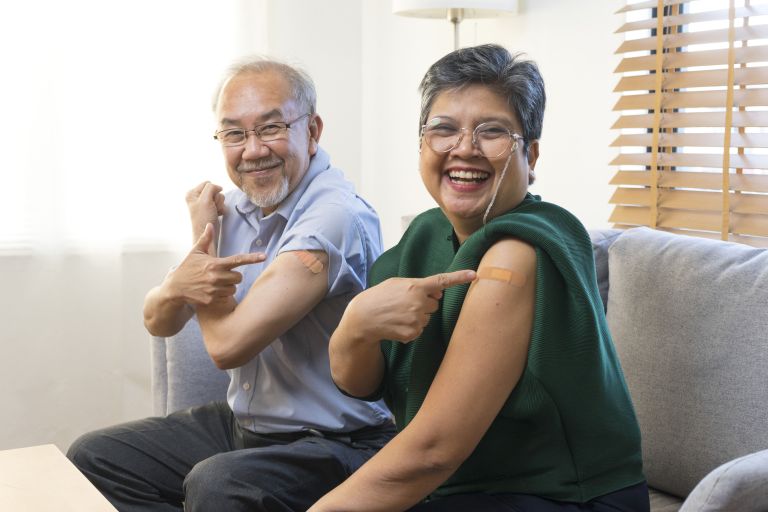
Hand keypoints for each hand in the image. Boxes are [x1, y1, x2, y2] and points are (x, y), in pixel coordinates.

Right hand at [165, 223, 265, 305]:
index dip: (252, 258)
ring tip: (216, 283)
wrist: (174, 288)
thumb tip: (210, 225)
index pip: (237, 260)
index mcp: (215, 264)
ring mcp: (214, 289)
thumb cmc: (187, 268)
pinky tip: (212, 291)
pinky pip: (226, 298)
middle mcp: (216, 277)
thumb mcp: (195, 252)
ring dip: (228, 286)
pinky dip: (221, 295)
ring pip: (233, 288)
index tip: (264, 256)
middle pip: (239, 277)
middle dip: (233, 276)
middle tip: (222, 275)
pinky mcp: (211, 300)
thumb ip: (205, 239)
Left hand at [186, 181, 225, 241]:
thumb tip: (219, 187)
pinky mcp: (212, 209)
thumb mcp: (205, 200)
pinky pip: (221, 204)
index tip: (208, 202)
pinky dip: (221, 209)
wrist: (207, 234)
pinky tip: (217, 214)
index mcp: (192, 193)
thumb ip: (211, 188)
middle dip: (216, 199)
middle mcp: (197, 197)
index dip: (212, 192)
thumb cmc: (204, 218)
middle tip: (212, 208)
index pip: (208, 183)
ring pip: (219, 197)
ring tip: (214, 212)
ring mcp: (205, 203)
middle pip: (215, 190)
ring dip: (219, 205)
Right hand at [346, 270, 475, 342]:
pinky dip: (411, 328)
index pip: (442, 281)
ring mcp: (416, 319)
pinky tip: (397, 324)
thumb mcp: (396, 283)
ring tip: (398, 314)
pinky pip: (420, 330)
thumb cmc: (379, 297)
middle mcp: (419, 303)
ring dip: (417, 316)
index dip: (459, 278)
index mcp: (415, 286)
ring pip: (427, 318)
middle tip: (404, 303)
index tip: (474, 275)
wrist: (363, 318)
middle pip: (434, 304)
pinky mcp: (413, 333)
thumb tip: (437, 294)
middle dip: (424, 304)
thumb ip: (418, 285)